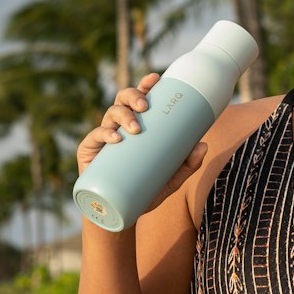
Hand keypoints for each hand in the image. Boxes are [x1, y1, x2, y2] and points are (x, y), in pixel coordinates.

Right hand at [76, 73, 207, 214]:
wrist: (120, 214)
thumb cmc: (144, 192)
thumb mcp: (170, 180)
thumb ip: (187, 165)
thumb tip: (203, 145)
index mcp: (136, 126)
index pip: (139, 100)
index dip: (145, 85)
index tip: (155, 78)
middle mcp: (118, 127)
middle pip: (123, 101)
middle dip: (133, 97)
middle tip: (145, 106)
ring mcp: (102, 138)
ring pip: (109, 115)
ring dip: (122, 115)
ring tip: (135, 128)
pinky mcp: (89, 153)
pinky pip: (94, 138)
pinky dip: (104, 135)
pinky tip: (115, 138)